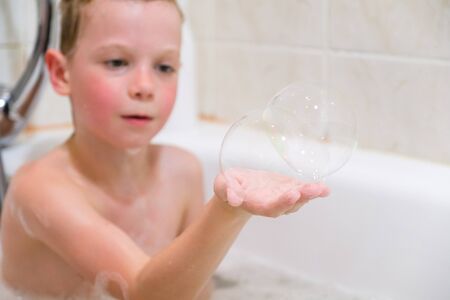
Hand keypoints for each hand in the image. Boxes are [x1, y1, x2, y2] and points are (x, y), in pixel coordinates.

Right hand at [214, 168, 328, 217]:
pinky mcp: (287, 189)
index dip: (282, 203)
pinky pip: (302, 191)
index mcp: (256, 204)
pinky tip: (324, 187)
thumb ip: (227, 191)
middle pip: (289, 205)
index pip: (271, 208)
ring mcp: (281, 198)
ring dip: (311, 194)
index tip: (292, 194)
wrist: (237, 188)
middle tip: (313, 189)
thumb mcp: (223, 185)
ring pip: (298, 199)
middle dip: (302, 198)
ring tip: (322, 188)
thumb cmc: (228, 186)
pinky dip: (313, 190)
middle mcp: (271, 205)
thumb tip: (234, 199)